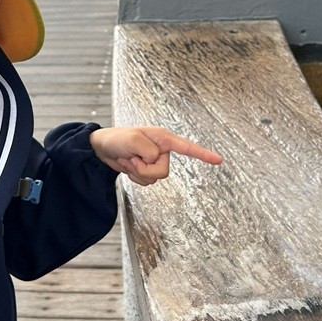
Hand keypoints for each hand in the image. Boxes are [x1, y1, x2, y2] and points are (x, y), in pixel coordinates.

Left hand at [90, 126, 221, 185]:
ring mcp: (154, 161)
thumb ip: (148, 151)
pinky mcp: (146, 170)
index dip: (203, 154)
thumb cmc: (117, 139)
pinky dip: (134, 176)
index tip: (219, 160)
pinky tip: (128, 166)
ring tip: (128, 159)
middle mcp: (161, 150)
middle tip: (131, 158)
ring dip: (137, 172)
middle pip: (163, 171)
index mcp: (163, 139)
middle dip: (144, 169)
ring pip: (155, 179)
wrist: (102, 148)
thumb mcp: (132, 140)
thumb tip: (156, 160)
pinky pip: (146, 182)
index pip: (186, 147)